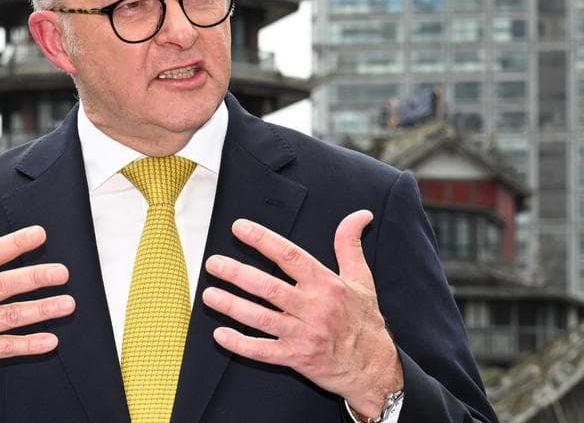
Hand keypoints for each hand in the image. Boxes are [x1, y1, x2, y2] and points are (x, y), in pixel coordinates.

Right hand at [0, 224, 75, 411]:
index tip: (40, 234)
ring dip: (41, 310)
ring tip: (68, 304)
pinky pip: (3, 347)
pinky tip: (50, 341)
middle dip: (35, 277)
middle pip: (2, 284)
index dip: (14, 243)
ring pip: (9, 316)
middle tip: (62, 272)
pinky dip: (28, 345)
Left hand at [201, 211, 402, 418]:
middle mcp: (314, 307)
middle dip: (237, 273)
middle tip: (213, 263)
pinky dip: (241, 344)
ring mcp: (304, 334)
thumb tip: (360, 214)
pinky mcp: (297, 358)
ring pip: (261, 318)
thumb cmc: (365, 321)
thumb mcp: (362, 279)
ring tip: (209, 295)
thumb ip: (350, 244)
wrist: (374, 368)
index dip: (263, 240)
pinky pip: (264, 351)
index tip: (240, 228)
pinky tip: (220, 335)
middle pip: (269, 286)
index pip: (290, 256)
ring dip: (232, 306)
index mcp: (327, 284)